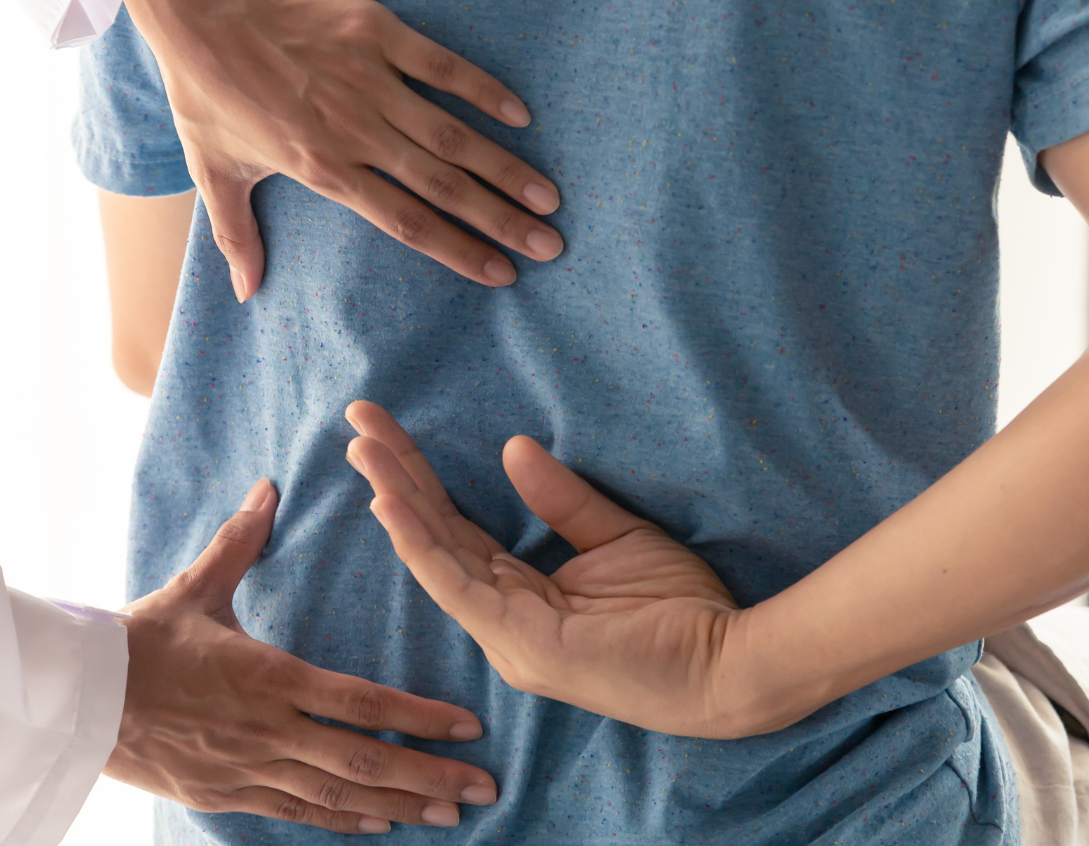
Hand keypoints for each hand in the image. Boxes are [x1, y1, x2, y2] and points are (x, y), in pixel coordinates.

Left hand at [102, 0, 563, 300]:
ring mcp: (370, 81)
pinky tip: (521, 113)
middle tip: (551, 244)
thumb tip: (245, 292)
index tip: (502, 273)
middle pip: (443, 187)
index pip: (406, 223)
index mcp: (323, 170)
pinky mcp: (376, 34)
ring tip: (550, 195)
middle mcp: (356, 133)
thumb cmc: (204, 91)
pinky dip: (482, 89)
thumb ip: (237, 235)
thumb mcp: (214, 170)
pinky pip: (441, 66)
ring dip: (505, 167)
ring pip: (453, 135)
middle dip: (502, 220)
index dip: (459, 252)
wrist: (201, 6)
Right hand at [106, 478, 500, 831]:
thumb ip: (239, 540)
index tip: (469, 726)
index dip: (419, 717)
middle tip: (486, 789)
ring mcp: (249, 770)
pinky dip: (343, 821)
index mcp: (268, 675)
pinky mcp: (228, 795)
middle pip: (363, 760)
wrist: (78, 700)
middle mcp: (268, 730)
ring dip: (399, 805)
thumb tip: (269, 487)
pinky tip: (380, 824)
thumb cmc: (140, 639)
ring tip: (449, 815)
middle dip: (430, 776)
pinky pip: (297, 813)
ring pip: (338, 796)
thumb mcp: (194, 586)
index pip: (360, 701)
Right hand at [343, 402, 766, 739]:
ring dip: (396, 499)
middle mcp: (502, 619)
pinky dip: (419, 544)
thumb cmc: (684, 610)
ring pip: (435, 555)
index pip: (456, 528)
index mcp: (521, 597)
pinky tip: (392, 505)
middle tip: (355, 424)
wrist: (732, 663)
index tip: (385, 429)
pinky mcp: (522, 643)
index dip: (420, 479)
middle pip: (435, 535)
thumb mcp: (617, 536)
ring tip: (363, 451)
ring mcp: (507, 636)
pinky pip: (457, 585)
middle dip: (392, 477)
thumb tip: (512, 446)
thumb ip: (562, 499)